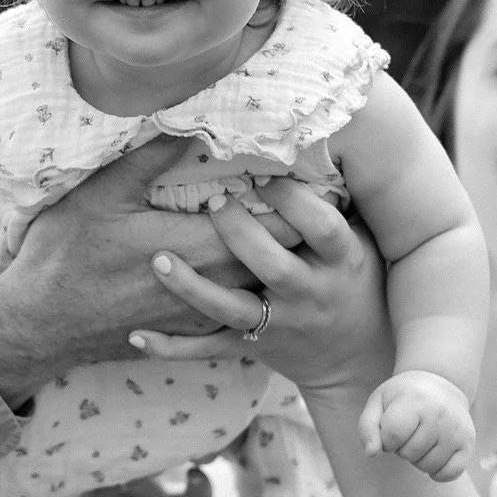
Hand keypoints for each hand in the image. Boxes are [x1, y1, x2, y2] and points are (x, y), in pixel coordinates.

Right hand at [0, 139, 300, 405]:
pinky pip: (234, 314)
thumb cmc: (64, 255)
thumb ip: (149, 160)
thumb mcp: (100, 195)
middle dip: (297, 232)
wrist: (38, 325)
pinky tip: (256, 279)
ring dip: (277, 263)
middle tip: (321, 204)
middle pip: (274, 258)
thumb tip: (189, 122)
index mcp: (196, 248)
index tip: (319, 181)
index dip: (299, 206)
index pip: (271, 227)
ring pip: (257, 289)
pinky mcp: (184, 332)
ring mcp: (198, 314)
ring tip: (300, 240)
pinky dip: (251, 293)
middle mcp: (208, 287)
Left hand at [128, 180, 393, 399]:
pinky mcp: (252, 348)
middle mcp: (310, 295)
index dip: (293, 201)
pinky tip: (135, 335)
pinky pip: (207, 349)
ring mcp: (278, 325)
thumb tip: (317, 140)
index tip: (265, 173)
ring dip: (193, 288)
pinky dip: (171, 347)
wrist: (353, 356)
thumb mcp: (361, 241)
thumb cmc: (354, 279)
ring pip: (232, 309)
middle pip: (274, 267)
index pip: (322, 228)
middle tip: (212, 202)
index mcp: (340, 261)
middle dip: (241, 235)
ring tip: (158, 259)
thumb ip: (339, 201)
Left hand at [359, 370, 474, 481]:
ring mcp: (456, 430)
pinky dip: (438, 471)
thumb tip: (372, 454)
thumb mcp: (378, 403)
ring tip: (420, 437)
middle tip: (408, 429)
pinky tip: (433, 453)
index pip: (391, 438)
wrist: (440, 383)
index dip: (386, 438)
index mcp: (414, 401)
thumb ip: (367, 428)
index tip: (390, 425)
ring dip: (418, 458)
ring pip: (427, 466)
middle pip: (408, 454)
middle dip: (401, 447)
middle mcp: (440, 415)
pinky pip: (449, 474)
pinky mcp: (468, 443)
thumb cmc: (402, 396)